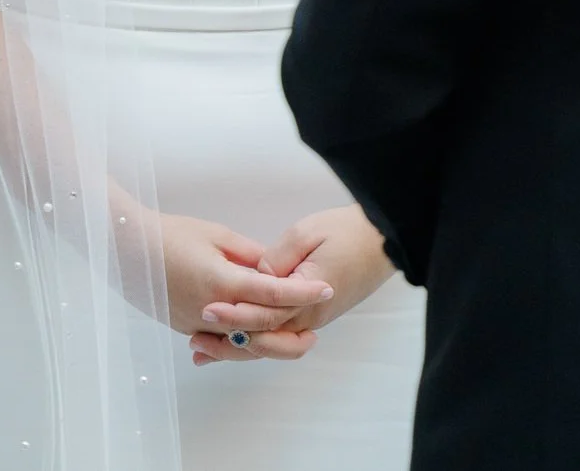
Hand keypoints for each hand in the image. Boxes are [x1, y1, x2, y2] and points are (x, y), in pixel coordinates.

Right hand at [154, 212, 331, 363]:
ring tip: (290, 339)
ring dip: (267, 343)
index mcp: (223, 283)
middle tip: (315, 333)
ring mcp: (196, 324)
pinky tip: (254, 340)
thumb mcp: (217, 235)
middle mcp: (212, 311)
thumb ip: (249, 255)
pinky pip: (219, 340)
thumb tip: (272, 269)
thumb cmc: (171, 233)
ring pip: (240, 343)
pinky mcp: (184, 327)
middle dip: (291, 332)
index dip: (303, 292)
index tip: (327, 289)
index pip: (273, 293)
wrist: (126, 247)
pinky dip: (239, 342)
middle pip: (261, 330)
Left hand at [191, 204, 392, 362]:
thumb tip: (253, 276)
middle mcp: (308, 318)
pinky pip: (278, 336)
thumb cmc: (347, 231)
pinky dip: (253, 342)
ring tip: (202, 349)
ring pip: (269, 343)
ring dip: (236, 348)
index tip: (206, 310)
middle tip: (195, 340)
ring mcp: (310, 321)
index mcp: (306, 298)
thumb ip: (276, 259)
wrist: (384, 242)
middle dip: (228, 340)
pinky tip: (230, 341)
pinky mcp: (311, 317)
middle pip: (263, 339)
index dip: (233, 314)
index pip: (263, 314)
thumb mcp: (307, 234)